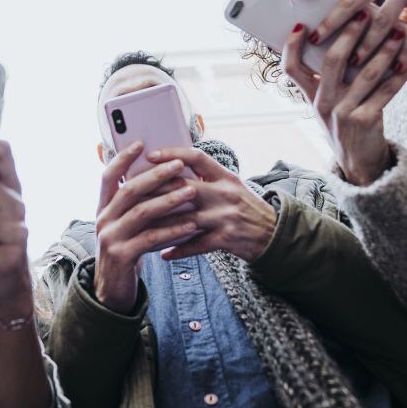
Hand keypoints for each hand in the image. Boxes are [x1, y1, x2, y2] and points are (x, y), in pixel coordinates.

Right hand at [93, 142, 200, 313]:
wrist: (113, 290)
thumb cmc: (127, 249)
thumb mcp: (126, 224)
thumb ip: (137, 204)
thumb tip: (162, 175)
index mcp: (103, 207)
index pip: (108, 176)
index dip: (123, 158)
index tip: (141, 142)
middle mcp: (103, 219)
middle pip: (129, 190)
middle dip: (155, 175)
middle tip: (179, 165)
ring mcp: (110, 238)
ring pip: (141, 212)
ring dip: (168, 200)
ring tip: (191, 191)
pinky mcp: (121, 256)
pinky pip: (150, 238)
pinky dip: (172, 230)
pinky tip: (190, 224)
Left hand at [144, 147, 276, 261]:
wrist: (274, 235)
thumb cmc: (246, 207)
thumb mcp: (231, 185)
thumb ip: (207, 177)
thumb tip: (172, 166)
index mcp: (225, 176)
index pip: (196, 157)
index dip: (172, 154)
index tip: (150, 156)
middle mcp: (225, 193)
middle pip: (184, 188)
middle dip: (156, 191)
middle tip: (132, 193)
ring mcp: (226, 216)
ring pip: (185, 219)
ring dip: (160, 224)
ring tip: (139, 226)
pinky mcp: (226, 239)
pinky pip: (196, 244)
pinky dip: (178, 249)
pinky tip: (162, 253)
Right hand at [281, 12, 406, 185]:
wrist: (359, 164)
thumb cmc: (345, 124)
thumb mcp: (329, 103)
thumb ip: (331, 78)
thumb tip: (346, 37)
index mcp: (310, 96)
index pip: (291, 68)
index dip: (292, 45)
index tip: (302, 24)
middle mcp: (323, 103)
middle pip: (331, 61)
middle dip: (348, 34)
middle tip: (363, 14)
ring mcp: (343, 113)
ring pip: (364, 74)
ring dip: (384, 50)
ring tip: (398, 33)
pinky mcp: (365, 121)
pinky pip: (386, 92)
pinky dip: (401, 76)